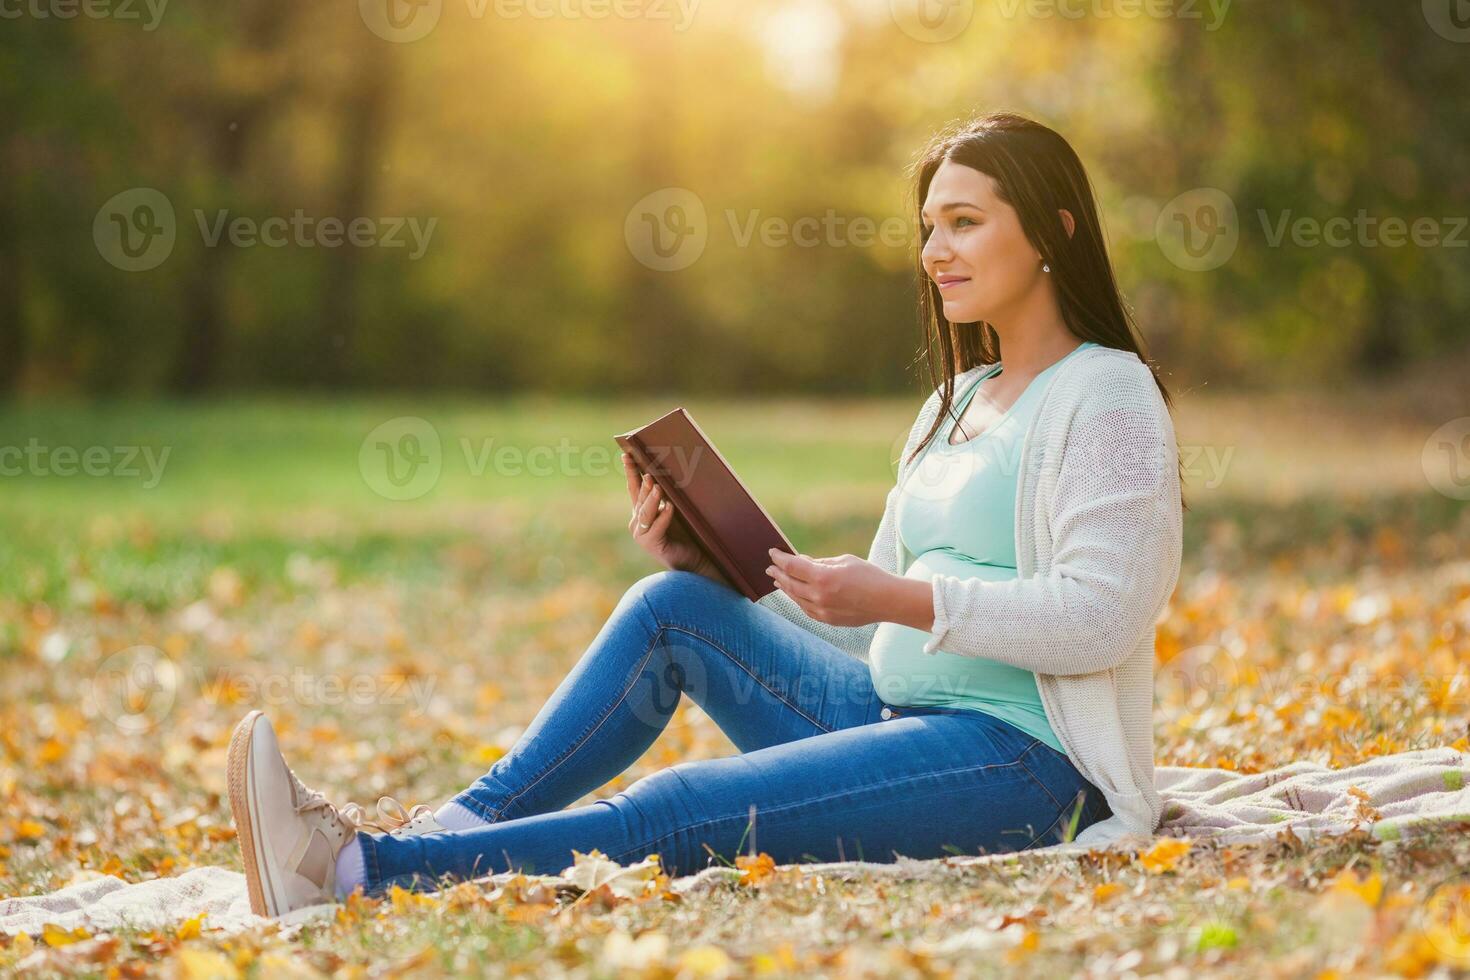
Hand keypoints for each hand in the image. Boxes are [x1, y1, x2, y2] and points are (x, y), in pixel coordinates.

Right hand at [622, 452, 727, 583]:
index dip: (630, 471)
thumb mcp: (676, 508)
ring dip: (652, 499)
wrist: (694, 557)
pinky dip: (663, 517)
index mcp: (641, 510)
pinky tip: (669, 508)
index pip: (634, 487)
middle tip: (648, 470)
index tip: (627, 454)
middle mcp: (637, 521)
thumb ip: (669, 494)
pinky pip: (656, 528)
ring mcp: (642, 534)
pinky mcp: (651, 544)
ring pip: (645, 512)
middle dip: (642, 483)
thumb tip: (669, 469)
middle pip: (639, 497)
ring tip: (657, 486)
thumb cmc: (686, 531)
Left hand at [764, 548, 896, 626]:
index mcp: (823, 577)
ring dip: (786, 588)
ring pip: (796, 599)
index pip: (792, 566)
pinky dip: (799, 600)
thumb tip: (802, 562)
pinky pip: (807, 609)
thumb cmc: (869, 576)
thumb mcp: (844, 561)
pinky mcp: (828, 621)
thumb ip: (820, 563)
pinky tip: (796, 594)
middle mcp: (819, 596)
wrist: (888, 601)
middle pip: (790, 584)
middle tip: (770, 568)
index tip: (773, 553)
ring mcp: (823, 611)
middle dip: (779, 574)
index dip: (780, 559)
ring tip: (779, 581)